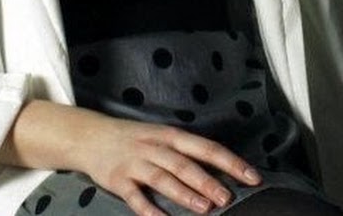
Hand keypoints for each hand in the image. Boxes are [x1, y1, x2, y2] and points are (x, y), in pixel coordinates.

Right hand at [75, 111, 261, 215]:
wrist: (90, 135)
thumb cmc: (134, 139)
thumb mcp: (161, 136)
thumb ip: (185, 152)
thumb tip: (220, 170)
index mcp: (170, 135)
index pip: (206, 147)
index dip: (230, 162)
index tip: (252, 176)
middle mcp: (154, 146)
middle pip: (185, 163)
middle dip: (208, 180)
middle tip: (227, 197)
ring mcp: (135, 162)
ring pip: (163, 177)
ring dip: (184, 193)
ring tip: (204, 207)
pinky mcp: (117, 179)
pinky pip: (135, 196)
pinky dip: (148, 209)